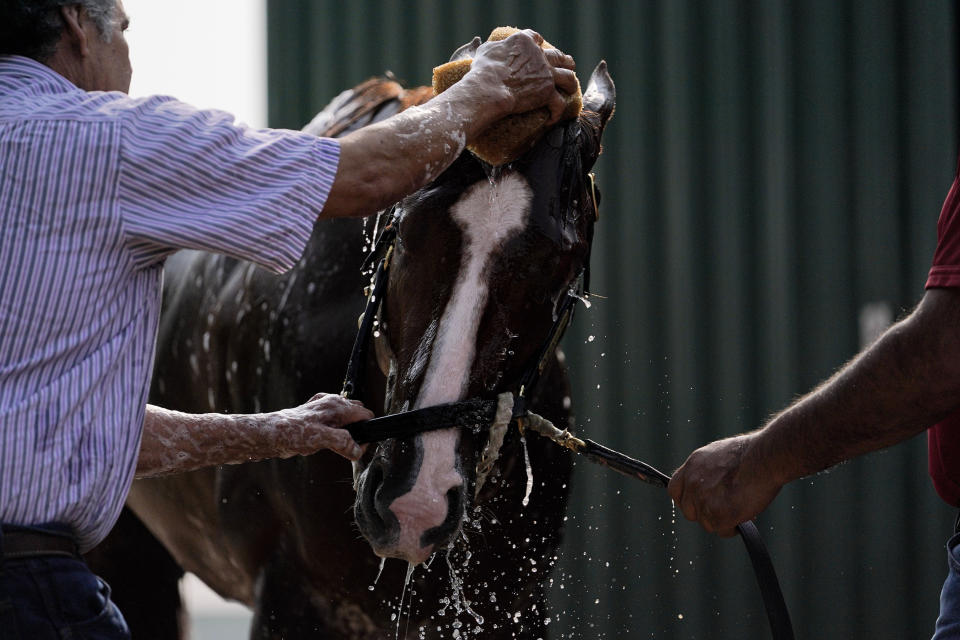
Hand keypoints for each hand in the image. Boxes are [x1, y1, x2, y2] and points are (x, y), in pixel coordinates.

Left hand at [268, 393, 371, 460]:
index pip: (365, 414)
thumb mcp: (321, 439)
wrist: (268, 433)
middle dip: (357, 431)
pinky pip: (331, 422)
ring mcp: (322, 407)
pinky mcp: (314, 414)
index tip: (359, 447)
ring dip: (343, 433)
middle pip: (357, 414)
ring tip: (329, 444)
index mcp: (337, 405)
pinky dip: (331, 432)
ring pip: (345, 418)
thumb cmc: (291, 433)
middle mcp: (331, 403)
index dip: (366, 432)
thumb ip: (343, 442)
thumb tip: (358, 450)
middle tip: (346, 447)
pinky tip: (321, 441)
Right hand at [466, 29, 577, 123]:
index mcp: (524, 42)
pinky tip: (552, 119)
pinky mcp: (548, 92)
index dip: (538, 43)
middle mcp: (539, 55)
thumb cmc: (483, 70)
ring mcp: (546, 74)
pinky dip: (557, 112)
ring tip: (570, 89)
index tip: (539, 47)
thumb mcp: (486, 51)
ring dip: (570, 83)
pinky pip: (559, 104)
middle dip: (564, 61)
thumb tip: (496, 50)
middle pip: (558, 56)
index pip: (536, 38)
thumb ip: (496, 48)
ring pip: (568, 77)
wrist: (489, 89)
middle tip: (567, 65)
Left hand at [667, 433, 782, 536]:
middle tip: (725, 509)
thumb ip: (708, 470)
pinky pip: (722, 530)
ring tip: (741, 508)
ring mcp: (702, 499)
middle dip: (705, 514)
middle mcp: (692, 483)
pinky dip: (733, 528)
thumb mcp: (719, 454)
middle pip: (689, 511)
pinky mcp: (717, 514)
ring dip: (722, 520)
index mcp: (692, 466)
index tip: (697, 505)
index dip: (686, 500)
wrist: (764, 457)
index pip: (675, 490)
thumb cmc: (752, 453)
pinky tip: (745, 515)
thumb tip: (711, 484)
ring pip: (707, 523)